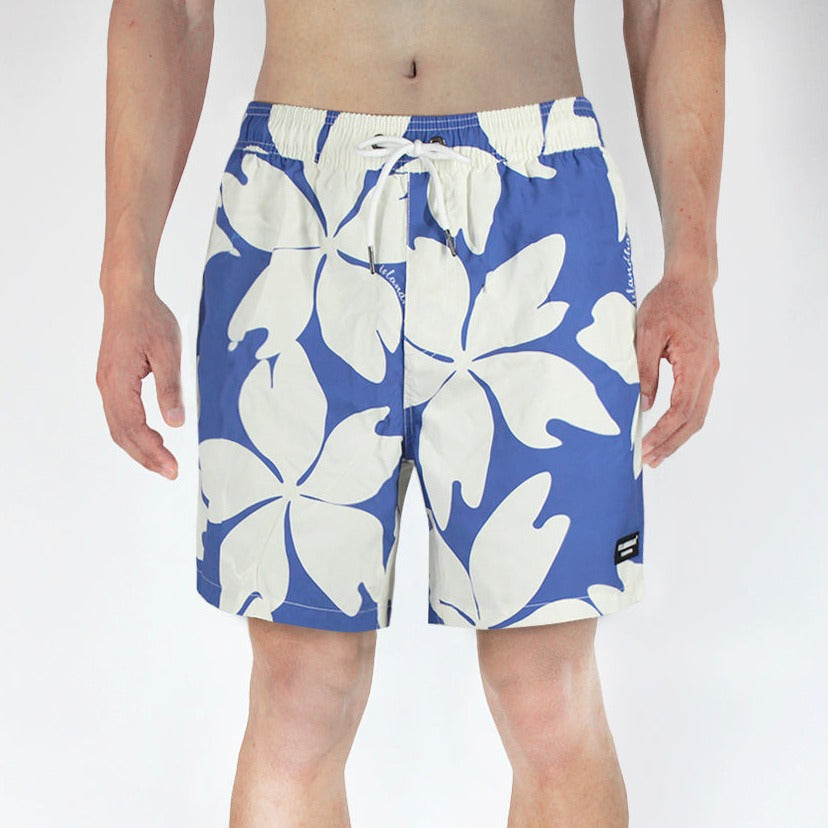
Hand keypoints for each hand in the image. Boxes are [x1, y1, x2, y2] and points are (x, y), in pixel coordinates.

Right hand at [96, 280, 183, 478]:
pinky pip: (119, 416)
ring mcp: (107, 384)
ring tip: (162, 463)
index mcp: (119, 381)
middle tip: (171, 472)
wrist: (128, 296)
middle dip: (146, 457)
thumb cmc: (150, 319)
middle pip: (122, 434)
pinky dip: (134, 433)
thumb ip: (170, 389)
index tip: (173, 467)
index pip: (134, 428)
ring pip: (118, 427)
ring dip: (139, 448)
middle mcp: (107, 387)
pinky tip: (150, 439)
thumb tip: (175, 423)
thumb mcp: (168, 352)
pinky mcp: (112, 381)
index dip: (153, 451)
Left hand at [636, 267, 719, 466]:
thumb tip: (644, 404)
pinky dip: (683, 420)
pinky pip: (697, 401)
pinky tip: (668, 429)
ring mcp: (710, 369)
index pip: (681, 409)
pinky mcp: (705, 366)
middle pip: (695, 419)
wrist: (691, 281)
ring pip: (698, 413)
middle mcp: (708, 370)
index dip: (663, 432)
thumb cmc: (667, 302)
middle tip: (650, 461)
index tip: (644, 447)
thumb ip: (644, 369)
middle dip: (672, 443)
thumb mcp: (646, 332)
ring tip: (657, 453)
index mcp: (695, 362)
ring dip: (678, 436)